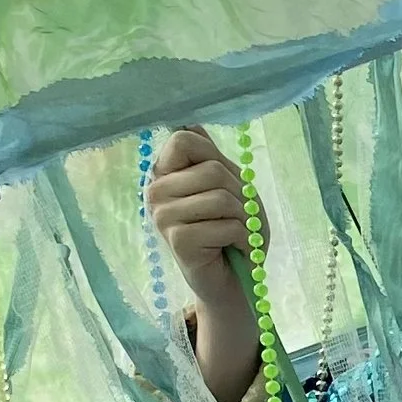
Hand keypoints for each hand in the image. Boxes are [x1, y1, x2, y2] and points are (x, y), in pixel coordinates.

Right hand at [146, 127, 263, 401]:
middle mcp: (155, 191)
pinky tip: (238, 249)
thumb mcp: (228, 186)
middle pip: (212, 170)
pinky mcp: (177, 241)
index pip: (184, 139)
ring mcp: (162, 217)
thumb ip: (208, 155)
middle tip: (241, 218)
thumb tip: (186, 119)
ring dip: (246, 219)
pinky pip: (226, 226)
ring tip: (241, 234)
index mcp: (164, 173)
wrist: (236, 282)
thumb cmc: (233, 232)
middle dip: (240, 194)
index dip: (217, 157)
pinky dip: (245, 239)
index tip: (226, 182)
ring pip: (222, 198)